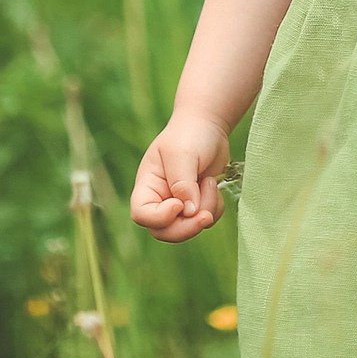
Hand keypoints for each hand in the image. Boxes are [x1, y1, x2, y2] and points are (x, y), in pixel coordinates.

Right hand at [131, 114, 229, 242]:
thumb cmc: (189, 135)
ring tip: (210, 182)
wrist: (208, 125)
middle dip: (187, 227)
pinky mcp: (197, 205)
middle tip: (205, 215)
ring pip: (188, 228)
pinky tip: (213, 185)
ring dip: (205, 211)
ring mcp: (179, 204)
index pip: (142, 214)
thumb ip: (183, 184)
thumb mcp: (182, 154)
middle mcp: (160, 198)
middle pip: (164, 231)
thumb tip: (189, 211)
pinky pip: (205, 220)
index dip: (160, 218)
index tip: (179, 204)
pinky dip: (214, 208)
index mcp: (147, 185)